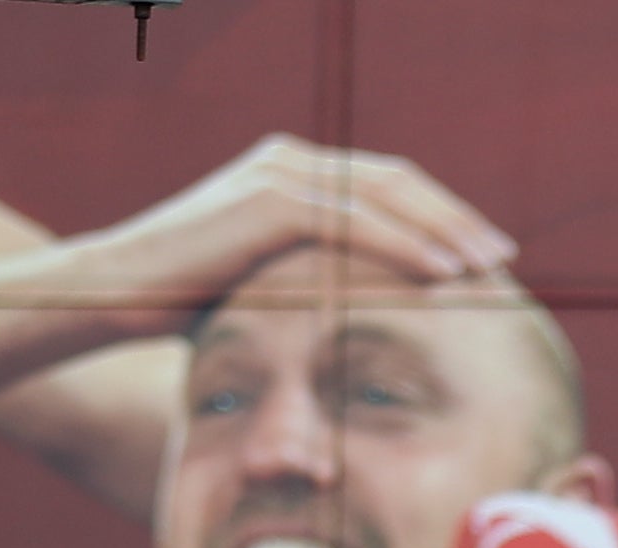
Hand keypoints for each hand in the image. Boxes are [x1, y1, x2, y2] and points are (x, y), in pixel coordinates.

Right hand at [49, 137, 515, 335]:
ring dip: (445, 230)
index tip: (484, 252)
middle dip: (455, 218)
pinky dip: (407, 245)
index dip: (439, 215)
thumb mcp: (264, 284)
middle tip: (504, 255)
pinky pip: (356, 221)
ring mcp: (278, 174)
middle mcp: (289, 160)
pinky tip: (445, 272)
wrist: (113, 293)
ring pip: (386, 196)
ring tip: (489, 266)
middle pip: (397, 182)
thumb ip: (313, 278)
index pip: (384, 186)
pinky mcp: (269, 201)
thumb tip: (361, 317)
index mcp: (291, 172)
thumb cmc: (183, 303)